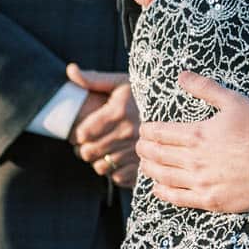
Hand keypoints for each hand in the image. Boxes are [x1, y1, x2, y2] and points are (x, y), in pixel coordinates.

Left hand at [67, 64, 138, 187]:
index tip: (81, 131)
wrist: (178, 109)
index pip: (82, 133)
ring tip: (104, 151)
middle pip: (88, 153)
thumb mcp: (121, 82)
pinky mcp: (144, 167)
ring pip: (100, 167)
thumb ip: (94, 79)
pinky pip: (117, 178)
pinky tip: (119, 159)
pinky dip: (115, 172)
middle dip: (84, 148)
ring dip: (98, 161)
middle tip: (89, 142)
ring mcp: (137, 152)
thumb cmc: (144, 95)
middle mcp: (128, 133)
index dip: (77, 133)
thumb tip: (70, 70)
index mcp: (119, 112)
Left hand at [138, 72, 248, 212]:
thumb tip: (182, 75)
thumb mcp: (234, 101)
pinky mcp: (211, 200)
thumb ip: (205, 88)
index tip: (144, 129)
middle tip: (140, 146)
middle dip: (144, 149)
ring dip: (149, 169)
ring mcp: (201, 182)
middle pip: (157, 155)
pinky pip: (178, 198)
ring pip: (163, 176)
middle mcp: (194, 160)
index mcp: (197, 134)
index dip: (147, 130)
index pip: (159, 133)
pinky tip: (157, 188)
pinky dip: (163, 192)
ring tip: (144, 164)